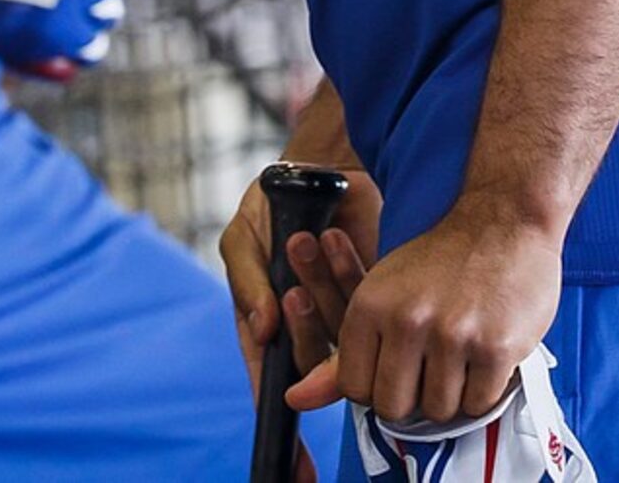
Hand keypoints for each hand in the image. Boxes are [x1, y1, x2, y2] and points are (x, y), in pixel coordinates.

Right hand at [219, 164, 382, 482]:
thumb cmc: (273, 204)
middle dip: (302, 324)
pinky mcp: (375, 294)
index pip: (274, 386)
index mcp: (267, 324)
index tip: (298, 466)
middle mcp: (306, 329)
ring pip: (340, 331)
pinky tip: (333, 238)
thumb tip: (262, 327)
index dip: (286, 430)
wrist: (322, 166)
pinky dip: (349, 272)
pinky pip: (367, 302)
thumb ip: (246, 279)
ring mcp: (343, 314)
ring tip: (309, 241)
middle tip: (292, 288)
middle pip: (309, 359)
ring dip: (324, 289)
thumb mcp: (244, 236)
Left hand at [285, 192, 561, 426]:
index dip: (375, 384)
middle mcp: (406, 321)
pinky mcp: (495, 349)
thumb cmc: (441, 262)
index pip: (354, 388)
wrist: (505, 221)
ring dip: (451, 392)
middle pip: (394, 407)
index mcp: (370, 305)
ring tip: (460, 350)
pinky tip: (484, 352)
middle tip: (430, 363)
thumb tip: (295, 400)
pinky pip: (479, 405)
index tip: (393, 364)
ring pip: (439, 411)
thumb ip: (341, 354)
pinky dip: (483, 390)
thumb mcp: (382, 294)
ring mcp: (452, 336)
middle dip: (412, 396)